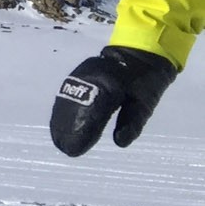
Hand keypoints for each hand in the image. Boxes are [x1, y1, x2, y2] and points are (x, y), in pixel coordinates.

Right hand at [50, 46, 178, 156]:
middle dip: (68, 129)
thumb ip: (132, 122)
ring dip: (62, 122)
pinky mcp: (76, 77)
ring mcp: (80, 75)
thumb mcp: (145, 103)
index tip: (75, 149)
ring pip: (66, 101)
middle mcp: (89, 77)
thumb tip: (120, 142)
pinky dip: (62, 112)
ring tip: (59, 141)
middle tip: (66, 149)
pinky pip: (66, 96)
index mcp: (109, 84)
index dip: (82, 131)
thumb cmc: (145, 83)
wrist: (137, 56)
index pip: (92, 111)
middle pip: (74, 106)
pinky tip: (59, 125)